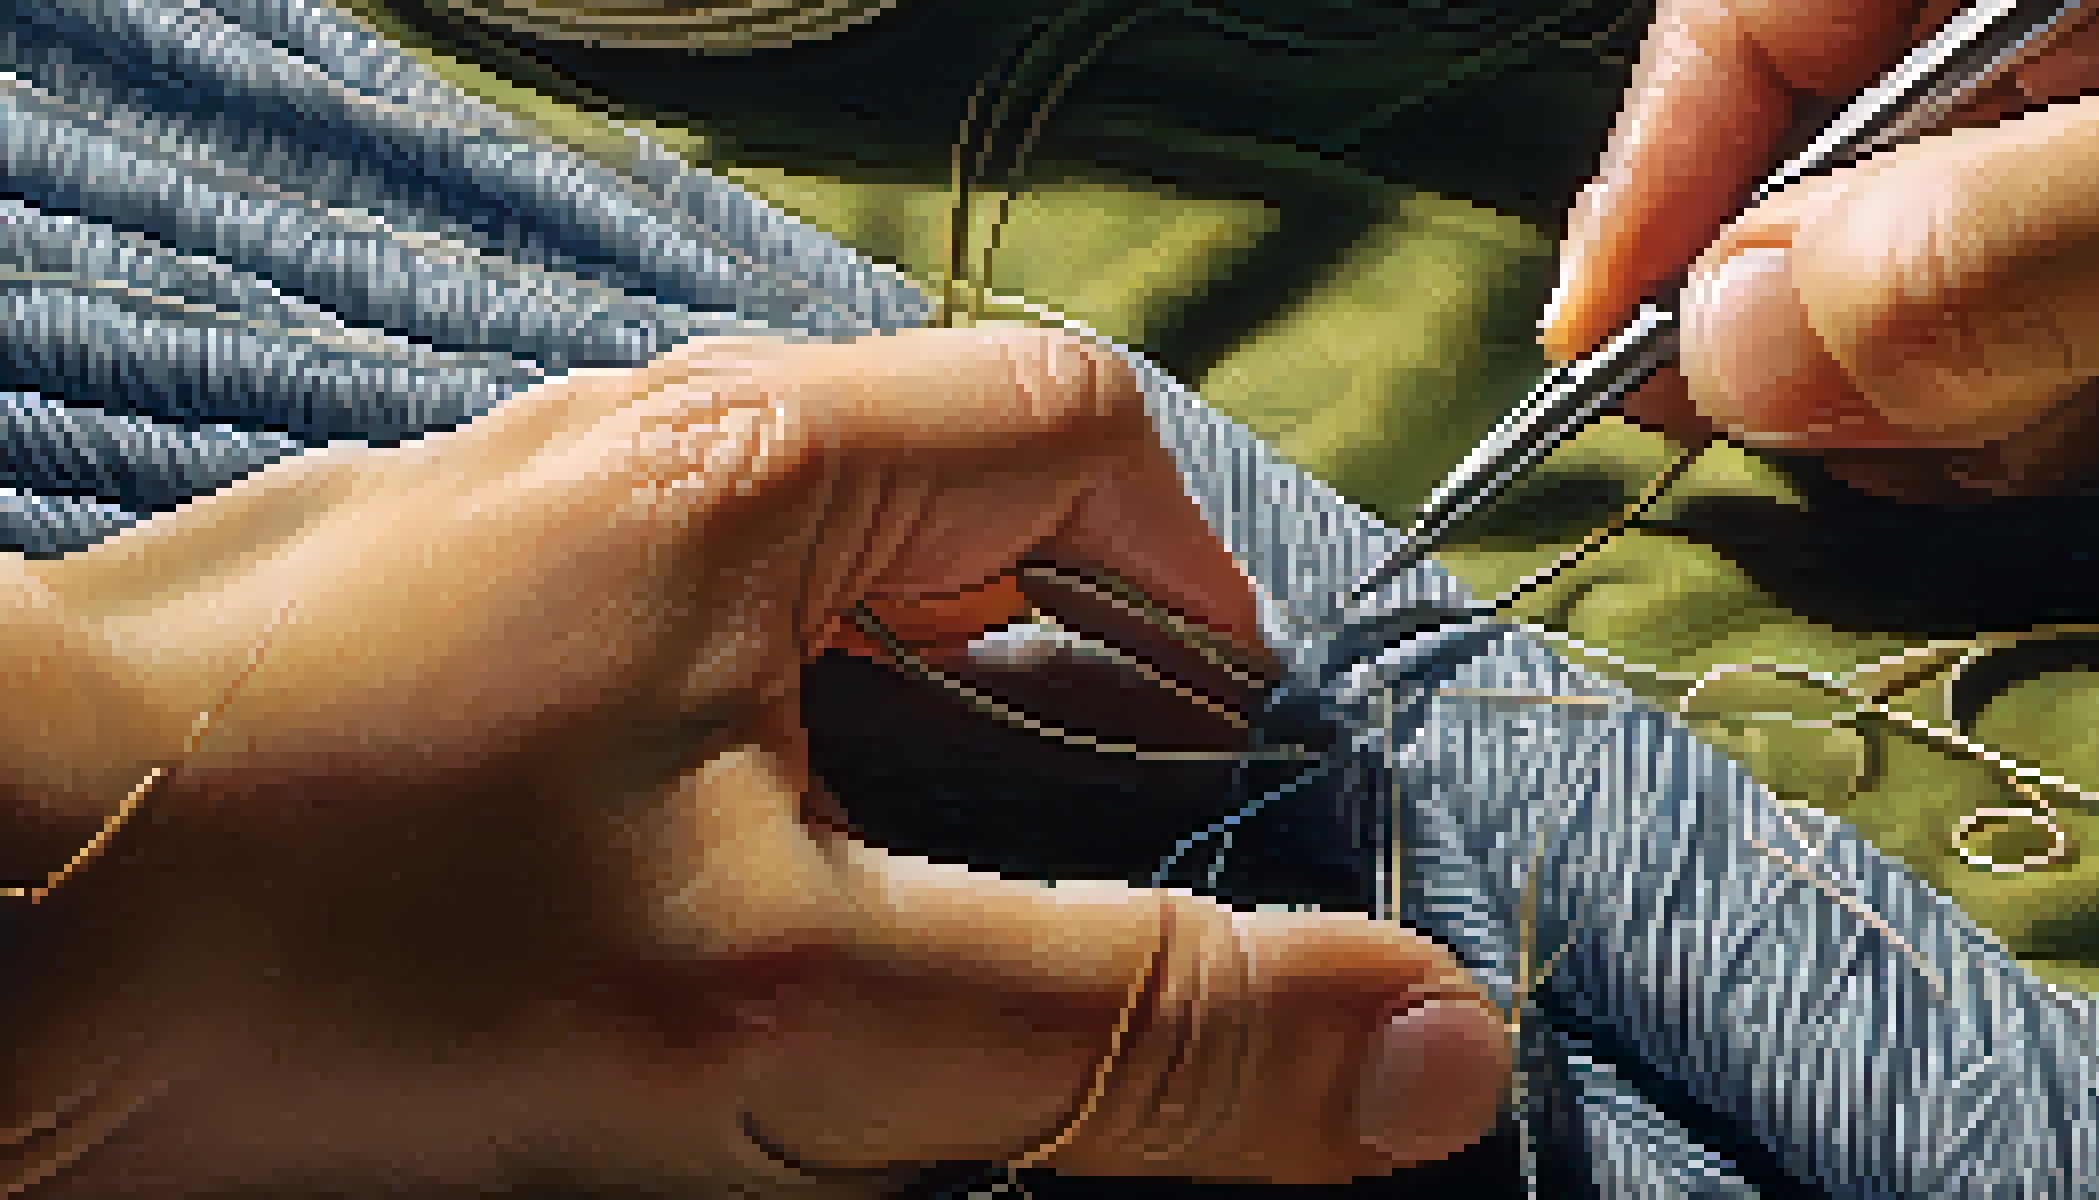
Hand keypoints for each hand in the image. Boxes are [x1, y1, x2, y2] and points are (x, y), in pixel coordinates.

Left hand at [10, 328, 1508, 1193]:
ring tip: (908, 918)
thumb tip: (1426, 1047)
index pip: (1070, 436)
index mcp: (756, 466)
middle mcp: (630, 456)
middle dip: (1050, 686)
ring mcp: (503, 540)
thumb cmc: (366, 935)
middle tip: (1082, 880)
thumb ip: (1117, 1030)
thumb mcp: (790, 1007)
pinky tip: (704, 912)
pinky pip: (650, 667)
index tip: (1241, 763)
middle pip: (939, 514)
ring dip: (889, 739)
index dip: (1196, 588)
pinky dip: (743, 771)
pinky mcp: (405, 639)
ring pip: (788, 601)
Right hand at [1542, 0, 2098, 499]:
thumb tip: (1726, 352)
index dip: (1664, 171)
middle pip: (1842, 169)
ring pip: (1941, 286)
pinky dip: (2087, 428)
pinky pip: (2065, 347)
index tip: (1595, 350)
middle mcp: (2089, 19)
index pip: (1768, 8)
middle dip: (1849, 329)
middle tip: (1921, 440)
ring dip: (1982, 406)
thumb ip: (2006, 248)